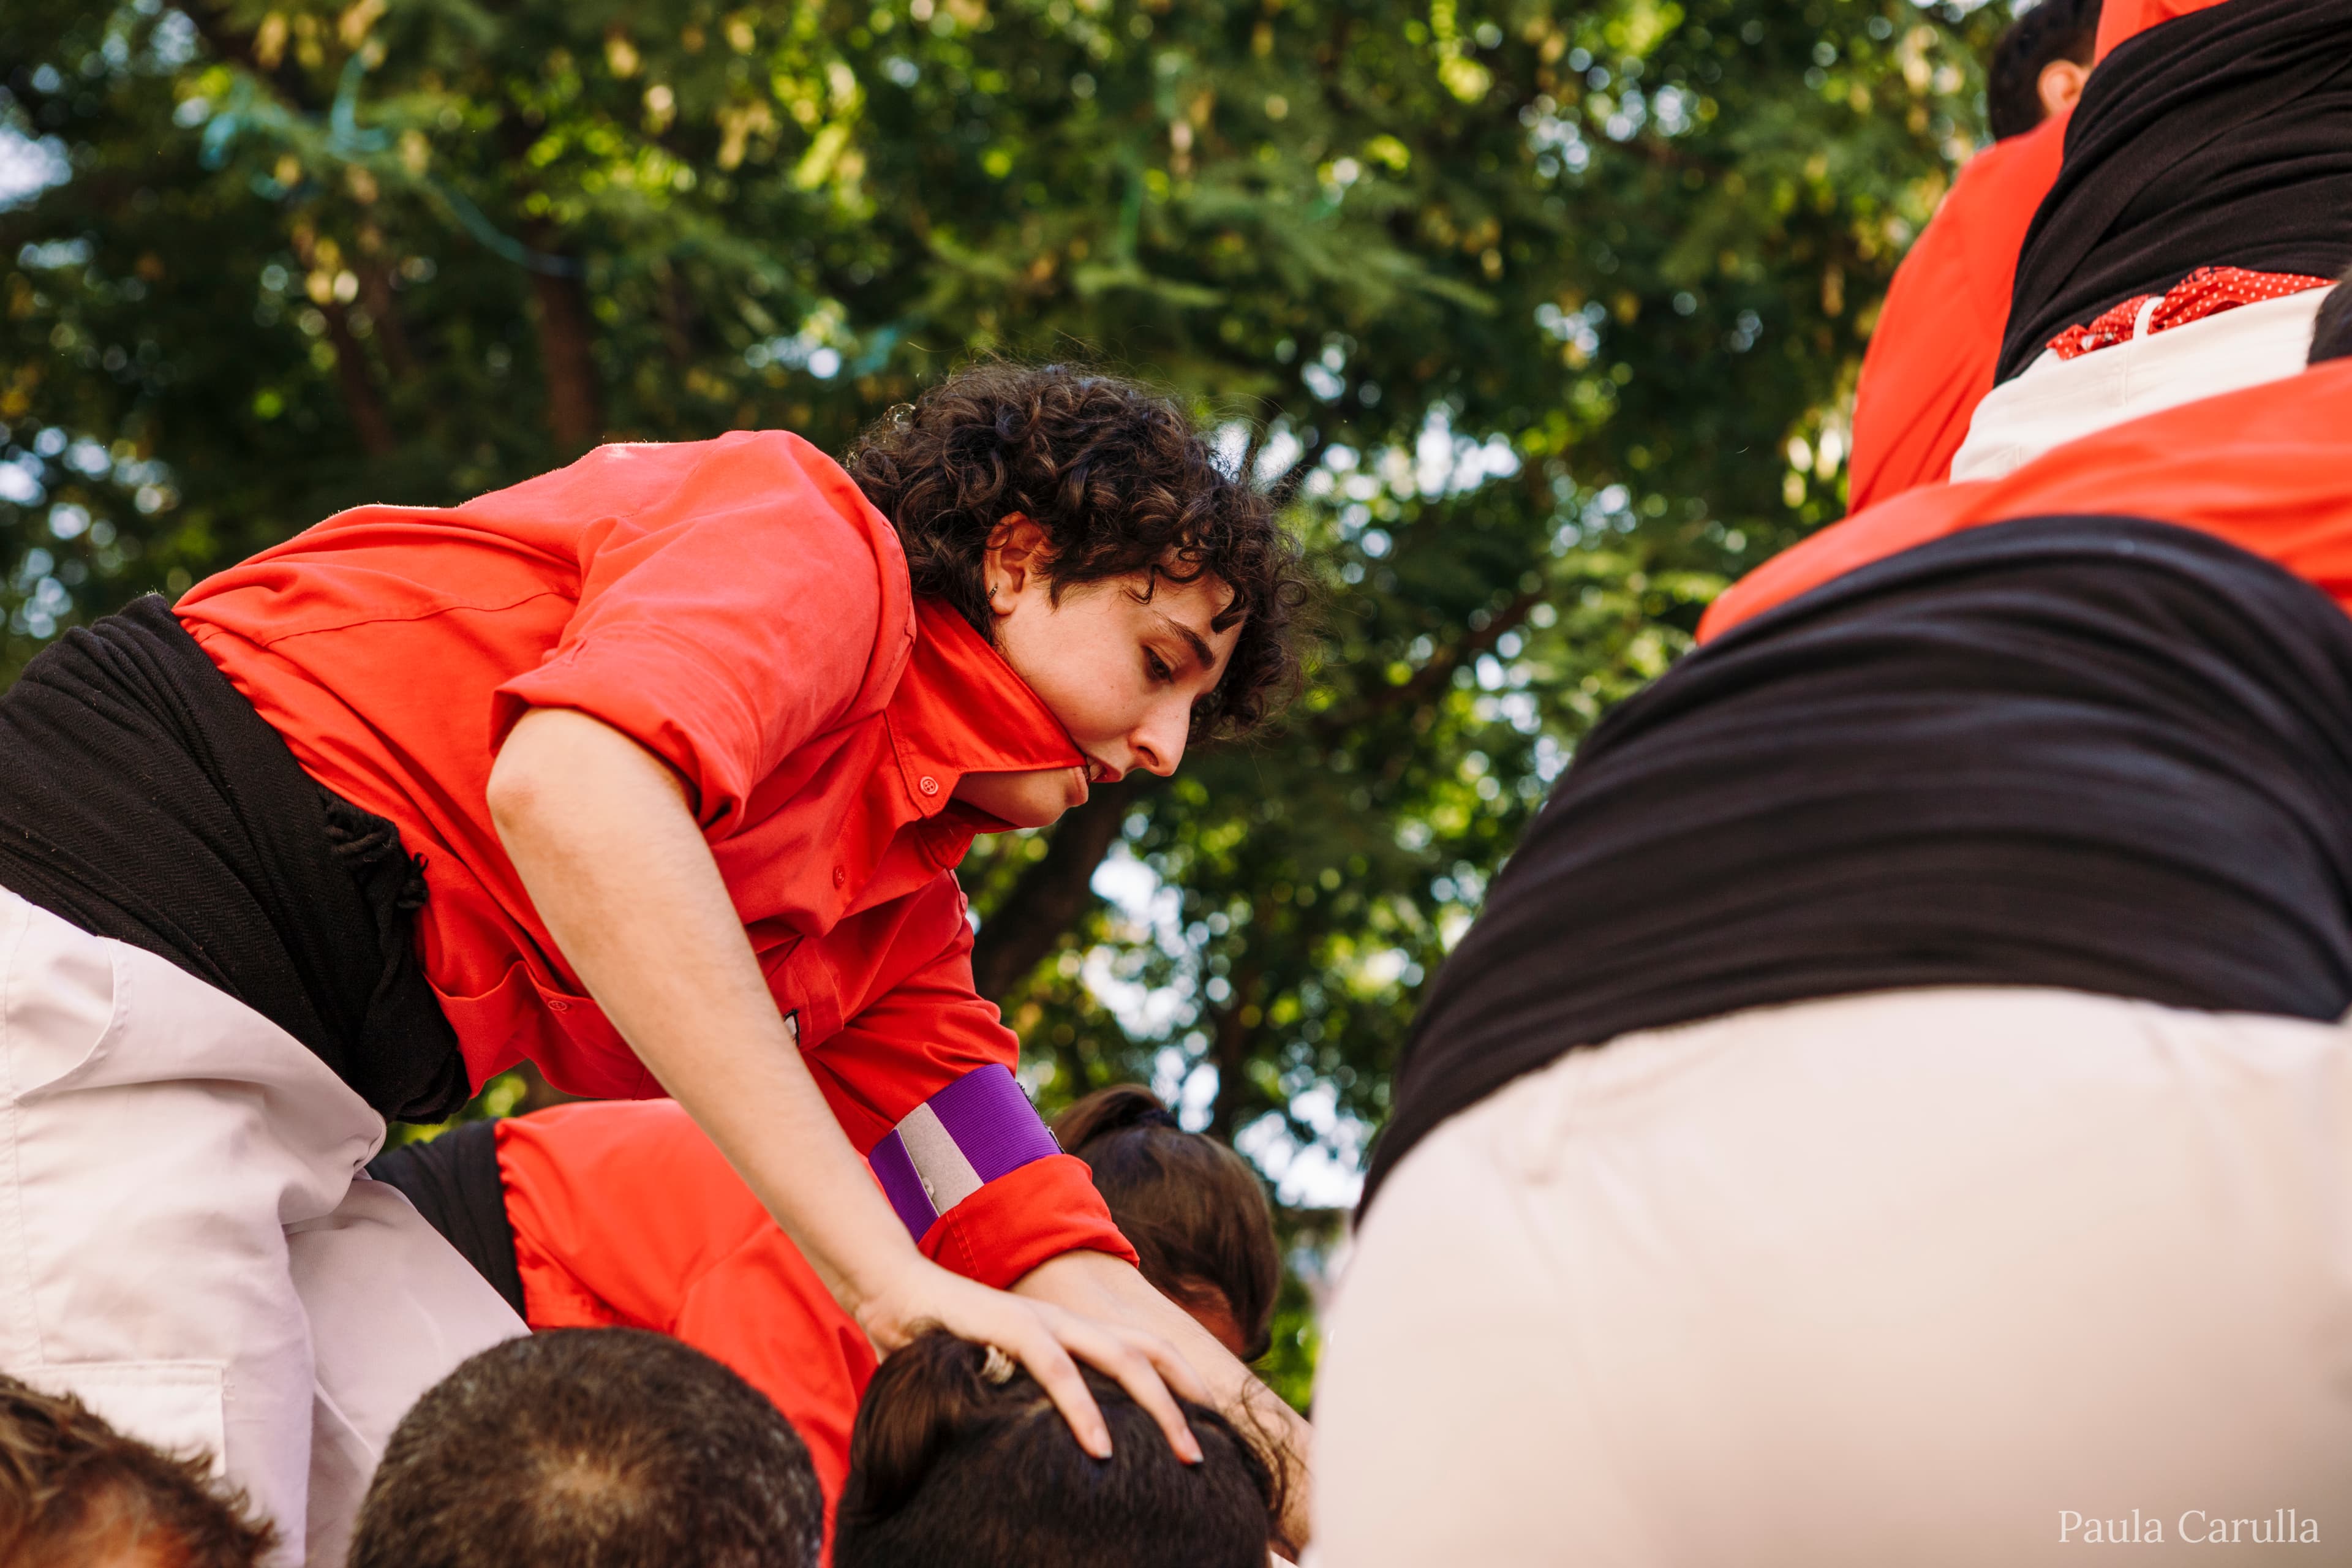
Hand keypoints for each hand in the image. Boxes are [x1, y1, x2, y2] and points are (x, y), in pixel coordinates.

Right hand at [855, 1254, 1210, 1463]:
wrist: (893, 1294)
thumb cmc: (948, 1341)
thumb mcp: (1004, 1374)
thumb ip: (1035, 1395)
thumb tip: (1062, 1440)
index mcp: (1073, 1329)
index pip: (1146, 1348)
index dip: (1185, 1381)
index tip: (1213, 1425)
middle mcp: (1070, 1321)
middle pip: (1149, 1353)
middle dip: (1189, 1400)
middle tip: (1213, 1452)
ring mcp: (1045, 1321)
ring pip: (1121, 1358)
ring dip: (1160, 1408)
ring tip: (1187, 1455)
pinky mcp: (1011, 1327)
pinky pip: (1058, 1371)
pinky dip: (1084, 1410)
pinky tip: (1102, 1448)